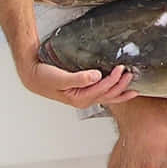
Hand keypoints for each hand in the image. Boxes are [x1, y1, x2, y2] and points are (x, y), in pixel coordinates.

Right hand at [21, 60, 137, 108]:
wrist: (34, 75)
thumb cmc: (44, 77)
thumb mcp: (60, 78)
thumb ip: (78, 78)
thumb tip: (96, 76)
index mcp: (79, 98)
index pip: (102, 90)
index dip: (113, 79)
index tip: (120, 68)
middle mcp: (84, 99)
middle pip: (108, 95)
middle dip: (121, 85)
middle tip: (131, 73)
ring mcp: (85, 96)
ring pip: (108, 96)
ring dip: (120, 89)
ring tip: (132, 83)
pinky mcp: (84, 90)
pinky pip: (103, 92)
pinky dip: (114, 90)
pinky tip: (120, 85)